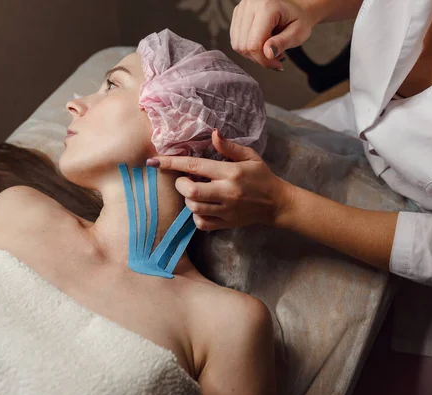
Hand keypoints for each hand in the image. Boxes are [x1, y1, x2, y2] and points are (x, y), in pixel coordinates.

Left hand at [147, 130, 291, 230]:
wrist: (276, 203)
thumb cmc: (262, 176)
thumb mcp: (250, 156)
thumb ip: (229, 147)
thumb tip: (213, 134)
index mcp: (230, 172)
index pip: (195, 166)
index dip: (171, 162)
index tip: (154, 161)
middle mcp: (226, 192)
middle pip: (191, 191)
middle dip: (181, 184)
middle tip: (185, 179)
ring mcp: (226, 210)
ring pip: (194, 207)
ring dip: (188, 198)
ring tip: (196, 190)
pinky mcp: (226, 223)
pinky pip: (201, 222)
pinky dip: (196, 215)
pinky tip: (202, 206)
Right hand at [230, 0, 314, 69]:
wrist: (297, 6)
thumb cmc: (299, 19)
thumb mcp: (298, 33)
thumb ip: (282, 43)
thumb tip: (267, 54)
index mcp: (267, 7)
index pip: (254, 44)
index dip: (263, 60)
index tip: (276, 64)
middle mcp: (251, 5)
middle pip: (243, 45)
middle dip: (258, 58)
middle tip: (274, 58)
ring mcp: (242, 8)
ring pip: (237, 44)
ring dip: (252, 54)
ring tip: (268, 50)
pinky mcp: (238, 14)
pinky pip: (236, 39)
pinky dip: (247, 47)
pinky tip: (261, 44)